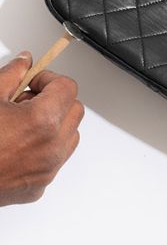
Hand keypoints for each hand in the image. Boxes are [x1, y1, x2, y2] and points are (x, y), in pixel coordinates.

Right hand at [0, 56, 81, 205]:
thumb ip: (11, 75)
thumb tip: (25, 61)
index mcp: (42, 120)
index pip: (67, 87)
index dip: (48, 80)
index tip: (32, 82)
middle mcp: (51, 147)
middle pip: (73, 110)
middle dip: (53, 101)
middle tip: (23, 103)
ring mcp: (46, 170)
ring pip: (68, 136)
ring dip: (52, 126)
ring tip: (19, 126)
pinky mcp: (37, 187)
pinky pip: (54, 160)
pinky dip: (43, 150)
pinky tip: (17, 147)